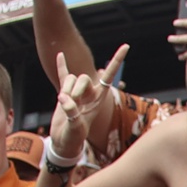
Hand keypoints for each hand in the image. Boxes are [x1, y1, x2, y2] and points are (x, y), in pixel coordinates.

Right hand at [51, 45, 125, 162]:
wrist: (64, 140)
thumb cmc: (73, 137)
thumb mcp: (75, 128)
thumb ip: (72, 114)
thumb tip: (64, 99)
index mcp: (99, 99)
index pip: (109, 75)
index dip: (116, 60)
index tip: (126, 46)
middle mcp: (90, 93)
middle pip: (83, 78)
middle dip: (75, 89)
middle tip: (72, 104)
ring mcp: (77, 92)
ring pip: (71, 78)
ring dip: (66, 89)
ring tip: (65, 104)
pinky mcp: (64, 92)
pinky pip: (63, 76)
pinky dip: (61, 66)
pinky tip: (60, 55)